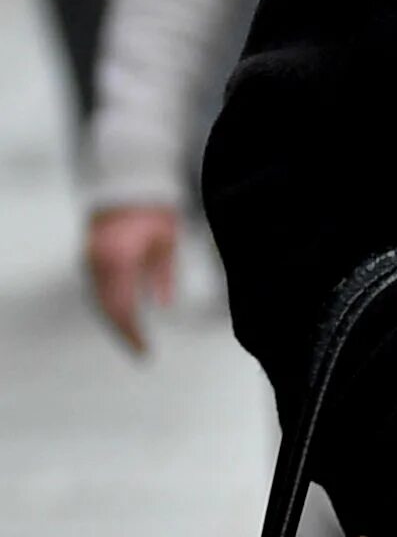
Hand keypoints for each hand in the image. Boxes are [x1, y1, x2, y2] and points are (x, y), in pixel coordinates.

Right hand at [86, 205, 179, 354]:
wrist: (128, 185)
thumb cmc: (154, 211)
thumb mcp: (167, 242)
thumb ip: (164, 275)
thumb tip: (164, 306)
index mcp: (119, 260)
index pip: (122, 308)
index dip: (132, 333)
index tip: (144, 351)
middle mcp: (98, 264)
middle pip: (107, 309)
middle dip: (123, 332)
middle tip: (140, 351)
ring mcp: (89, 261)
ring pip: (98, 302)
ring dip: (114, 322)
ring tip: (134, 339)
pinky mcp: (88, 257)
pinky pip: (97, 290)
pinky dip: (109, 307)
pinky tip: (123, 318)